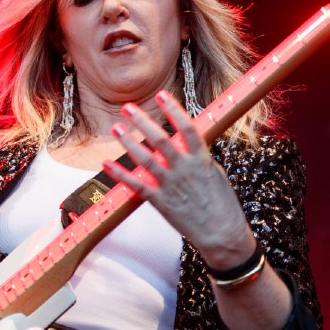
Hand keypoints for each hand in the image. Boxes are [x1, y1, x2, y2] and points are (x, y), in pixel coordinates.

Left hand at [103, 91, 256, 267]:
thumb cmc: (223, 205)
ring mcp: (171, 185)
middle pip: (160, 139)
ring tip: (116, 127)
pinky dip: (120, 174)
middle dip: (143, 121)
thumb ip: (199, 158)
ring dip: (128, 142)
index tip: (162, 95)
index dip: (173, 109)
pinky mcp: (161, 202)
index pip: (187, 127)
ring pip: (144, 159)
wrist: (222, 235)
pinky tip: (106, 163)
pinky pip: (136, 185)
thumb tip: (188, 143)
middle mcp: (184, 169)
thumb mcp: (216, 174)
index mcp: (201, 159)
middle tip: (128, 107)